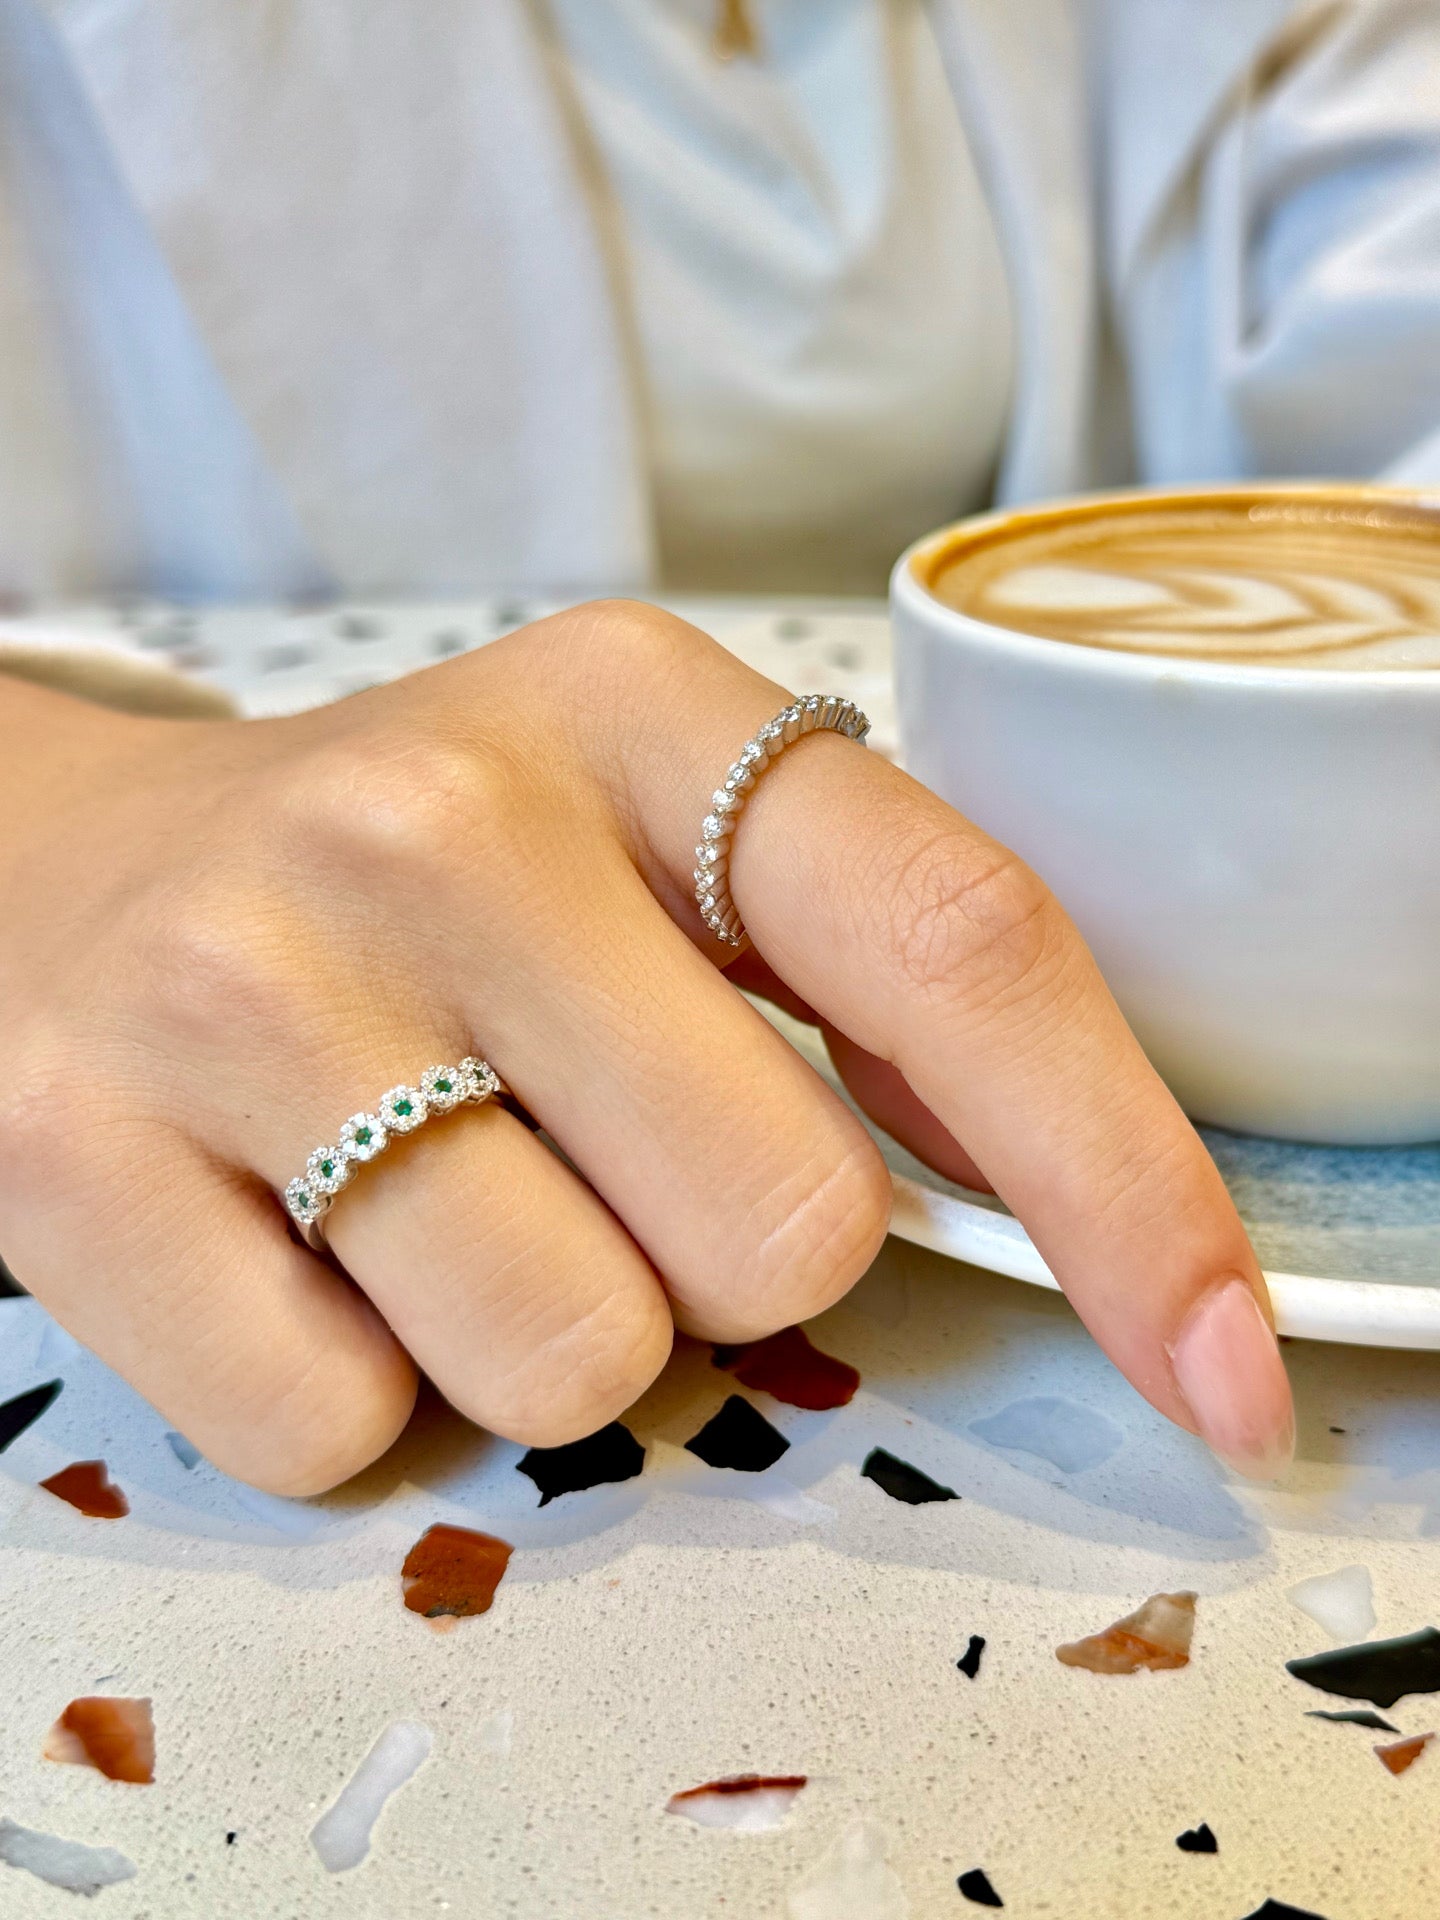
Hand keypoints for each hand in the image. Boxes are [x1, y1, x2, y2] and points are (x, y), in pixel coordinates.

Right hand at [0, 604, 1293, 1491]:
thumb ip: (842, 980)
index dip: (1123, 1177)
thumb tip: (1067, 1206)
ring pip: (576, 1360)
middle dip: (720, 1255)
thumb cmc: (400, 886)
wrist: (51, 872)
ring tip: (425, 1196)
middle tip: (585, 1152)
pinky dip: (358, 1389)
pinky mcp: (70, 1150)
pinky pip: (347, 1431)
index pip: (957, 938)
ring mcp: (243, 981)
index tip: (1216, 1359)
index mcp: (629, 710)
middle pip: (781, 1226)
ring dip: (544, 1331)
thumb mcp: (631, 837)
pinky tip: (289, 1249)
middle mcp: (438, 819)